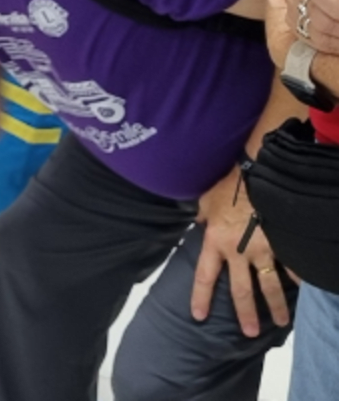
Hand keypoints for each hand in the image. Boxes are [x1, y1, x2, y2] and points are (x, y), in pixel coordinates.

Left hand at [191, 172, 289, 337]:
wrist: (256, 172)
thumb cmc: (227, 184)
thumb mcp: (205, 200)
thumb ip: (203, 216)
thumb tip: (200, 220)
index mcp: (215, 241)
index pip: (204, 276)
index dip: (201, 297)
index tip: (199, 316)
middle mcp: (238, 251)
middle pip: (241, 290)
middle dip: (246, 313)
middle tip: (250, 332)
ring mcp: (263, 249)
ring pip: (270, 285)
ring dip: (276, 306)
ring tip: (281, 322)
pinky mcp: (282, 242)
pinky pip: (292, 265)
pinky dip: (299, 278)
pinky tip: (304, 290)